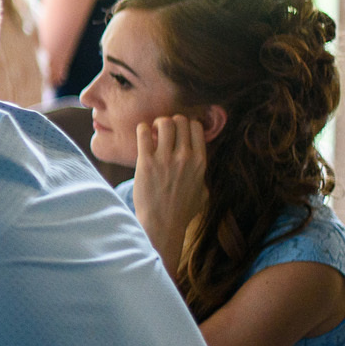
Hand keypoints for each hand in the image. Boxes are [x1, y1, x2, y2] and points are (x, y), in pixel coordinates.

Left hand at [133, 115, 208, 272]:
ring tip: (152, 134)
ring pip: (164, 122)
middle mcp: (185, 157)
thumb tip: (201, 167)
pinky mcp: (146, 162)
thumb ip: (202, 175)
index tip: (178, 132)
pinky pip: (143, 133)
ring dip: (156, 124)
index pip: (196, 127)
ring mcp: (165, 158)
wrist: (162, 224)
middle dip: (170, 122)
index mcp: (200, 161)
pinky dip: (142, 129)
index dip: (186, 125)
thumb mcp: (203, 192)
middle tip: (162, 132)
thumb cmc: (182, 211)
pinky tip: (142, 137)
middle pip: (180, 121)